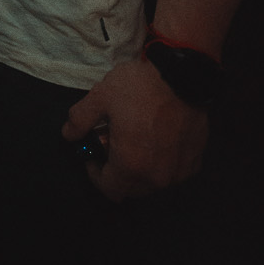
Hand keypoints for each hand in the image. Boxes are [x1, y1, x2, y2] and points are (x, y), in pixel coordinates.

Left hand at [62, 57, 207, 200]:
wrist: (184, 75)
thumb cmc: (140, 87)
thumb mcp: (101, 97)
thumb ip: (80, 119)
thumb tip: (68, 135)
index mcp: (130, 166)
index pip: (108, 189)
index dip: (96, 175)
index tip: (93, 158)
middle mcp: (156, 177)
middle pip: (130, 189)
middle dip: (117, 172)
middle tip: (114, 145)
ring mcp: (178, 172)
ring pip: (152, 182)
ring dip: (140, 169)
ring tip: (135, 140)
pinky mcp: (194, 162)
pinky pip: (172, 172)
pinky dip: (161, 163)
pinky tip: (158, 140)